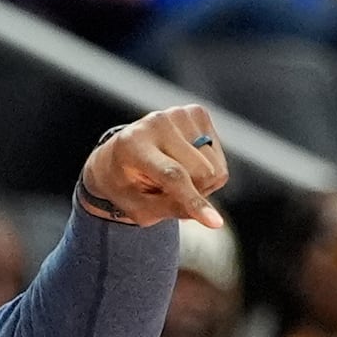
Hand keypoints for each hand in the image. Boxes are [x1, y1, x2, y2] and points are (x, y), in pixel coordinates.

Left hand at [80, 105, 227, 228]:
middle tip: (168, 192)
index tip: (215, 224)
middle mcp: (156, 123)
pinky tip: (184, 162)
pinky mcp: (196, 112)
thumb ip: (171, 210)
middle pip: (202, 173)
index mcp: (132, 146)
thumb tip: (214, 220)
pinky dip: (206, 169)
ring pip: (215, 168)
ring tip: (175, 177)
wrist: (117, 155)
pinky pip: (219, 157)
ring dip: (200, 183)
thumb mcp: (138, 208)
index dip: (193, 200)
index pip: (173, 176)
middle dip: (193, 193)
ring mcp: (178, 113)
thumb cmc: (126, 186)